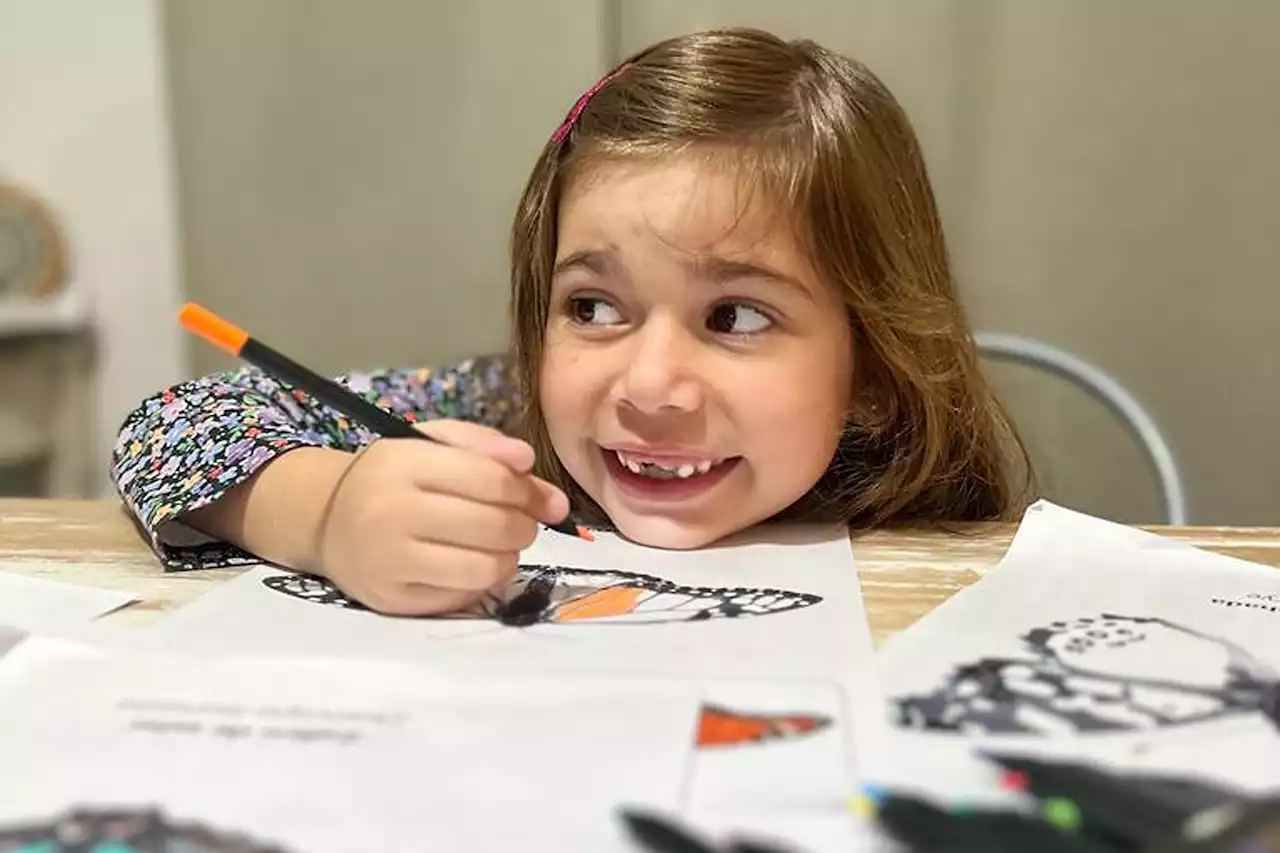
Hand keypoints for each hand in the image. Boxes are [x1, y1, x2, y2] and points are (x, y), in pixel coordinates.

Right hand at [315, 420, 568, 615]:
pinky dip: (480, 582)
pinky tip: (471, 565)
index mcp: (402, 463)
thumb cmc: (392, 476)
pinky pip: (462, 597)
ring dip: (508, 558)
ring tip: (501, 546)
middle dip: (524, 526)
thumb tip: (528, 463)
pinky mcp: (391, 599)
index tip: (545, 500)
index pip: (490, 480)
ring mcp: (388, 561)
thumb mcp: (431, 442)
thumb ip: (485, 445)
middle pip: (493, 526)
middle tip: (523, 524)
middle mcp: (390, 512)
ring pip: (484, 568)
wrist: (326, 518)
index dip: (530, 492)